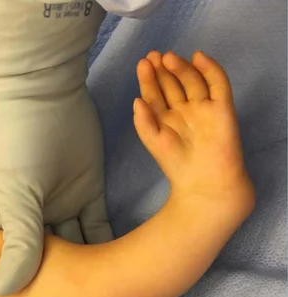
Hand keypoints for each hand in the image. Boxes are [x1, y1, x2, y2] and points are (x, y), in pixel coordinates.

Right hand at [0, 0, 111, 296]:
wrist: (43, 87)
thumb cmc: (16, 138)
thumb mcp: (14, 191)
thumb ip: (17, 241)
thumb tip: (3, 294)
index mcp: (5, 218)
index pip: (13, 262)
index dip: (26, 289)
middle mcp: (33, 215)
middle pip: (47, 258)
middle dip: (63, 284)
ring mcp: (62, 202)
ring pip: (76, 243)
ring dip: (90, 268)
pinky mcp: (88, 189)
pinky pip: (98, 223)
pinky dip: (107, 244)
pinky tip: (122, 269)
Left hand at [134, 51, 253, 210]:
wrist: (205, 180)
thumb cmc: (176, 164)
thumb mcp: (153, 142)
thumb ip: (143, 122)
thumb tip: (137, 100)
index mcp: (165, 119)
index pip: (155, 94)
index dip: (148, 79)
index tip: (142, 63)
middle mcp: (183, 111)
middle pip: (172, 84)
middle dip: (162, 70)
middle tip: (153, 55)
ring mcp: (203, 108)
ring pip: (192, 80)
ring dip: (181, 67)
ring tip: (167, 57)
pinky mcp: (222, 107)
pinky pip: (218, 83)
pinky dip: (210, 69)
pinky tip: (198, 57)